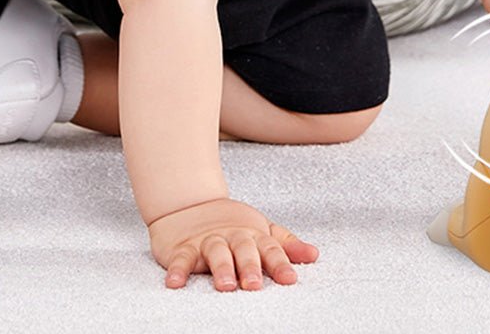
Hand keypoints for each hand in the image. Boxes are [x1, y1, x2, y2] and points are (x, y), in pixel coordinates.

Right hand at [147, 197, 318, 290]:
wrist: (190, 204)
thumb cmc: (232, 225)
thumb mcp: (261, 230)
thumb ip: (286, 245)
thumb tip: (314, 255)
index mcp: (254, 235)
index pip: (271, 249)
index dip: (281, 264)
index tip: (291, 279)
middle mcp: (233, 236)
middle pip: (244, 250)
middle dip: (251, 267)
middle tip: (255, 285)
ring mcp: (208, 240)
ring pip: (216, 252)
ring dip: (221, 268)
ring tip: (226, 286)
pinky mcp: (183, 247)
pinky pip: (181, 258)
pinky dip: (178, 270)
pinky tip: (175, 283)